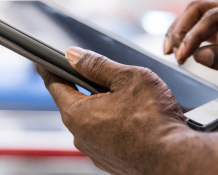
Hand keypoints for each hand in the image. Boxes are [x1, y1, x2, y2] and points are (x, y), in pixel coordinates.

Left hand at [37, 47, 193, 174]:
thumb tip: (73, 55)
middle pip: (75, 101)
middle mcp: (80, 136)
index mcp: (77, 113)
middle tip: (106, 74)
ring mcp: (95, 152)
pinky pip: (106, 135)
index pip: (54, 84)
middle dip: (87, 86)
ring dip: (105, 106)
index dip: (49, 67)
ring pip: (93, 119)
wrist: (175, 159)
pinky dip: (116, 123)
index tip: (42, 59)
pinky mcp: (111, 161)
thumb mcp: (127, 78)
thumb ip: (97, 65)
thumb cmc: (155, 119)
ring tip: (131, 99)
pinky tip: (136, 118)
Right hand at [164, 0, 217, 101]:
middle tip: (171, 52)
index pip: (215, 15)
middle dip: (182, 28)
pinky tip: (182, 51)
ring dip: (183, 31)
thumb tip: (199, 55)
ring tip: (170, 51)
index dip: (193, 35)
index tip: (182, 55)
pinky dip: (192, 38)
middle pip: (202, 8)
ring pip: (200, 16)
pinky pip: (206, 28)